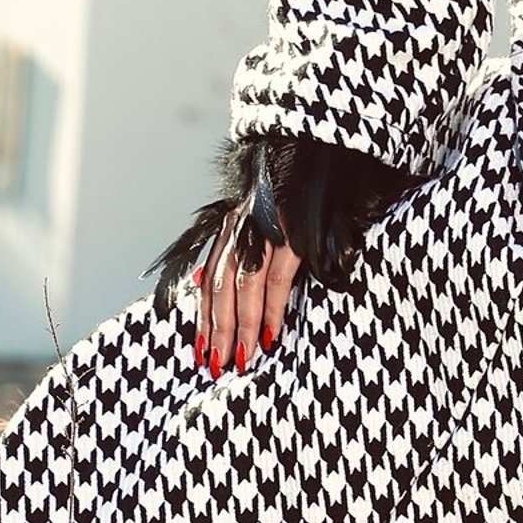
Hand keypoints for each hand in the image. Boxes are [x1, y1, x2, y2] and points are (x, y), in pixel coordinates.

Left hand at [194, 208, 299, 375]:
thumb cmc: (297, 192)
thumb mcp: (264, 219)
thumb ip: (248, 250)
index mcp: (233, 228)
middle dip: (218, 329)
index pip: (209, 280)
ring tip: (242, 355)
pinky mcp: (293, 232)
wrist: (320, 159)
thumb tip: (225, 289)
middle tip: (218, 362)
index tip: (202, 348)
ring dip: (242, 325)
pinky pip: (276, 278)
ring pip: (244, 286)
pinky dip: (272, 308)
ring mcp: (266, 228)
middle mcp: (242, 227)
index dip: (204, 316)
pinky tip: (270, 332)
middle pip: (221, 287)